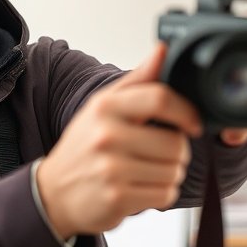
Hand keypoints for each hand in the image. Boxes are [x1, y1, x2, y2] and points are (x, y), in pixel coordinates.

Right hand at [36, 43, 202, 238]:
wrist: (54, 192)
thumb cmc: (85, 146)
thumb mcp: (104, 107)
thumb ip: (139, 80)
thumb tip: (163, 49)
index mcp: (106, 107)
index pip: (160, 98)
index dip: (186, 112)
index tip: (192, 123)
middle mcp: (106, 135)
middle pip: (175, 143)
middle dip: (177, 152)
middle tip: (160, 154)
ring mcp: (111, 168)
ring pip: (174, 171)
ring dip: (170, 174)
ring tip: (146, 171)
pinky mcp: (117, 197)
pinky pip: (165, 194)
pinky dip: (161, 193)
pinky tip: (142, 188)